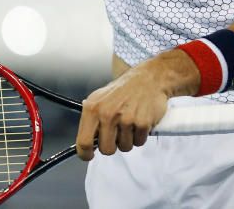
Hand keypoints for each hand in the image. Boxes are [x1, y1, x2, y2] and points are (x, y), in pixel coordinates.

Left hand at [75, 50, 198, 160]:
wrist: (150, 78)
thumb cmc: (124, 89)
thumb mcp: (100, 99)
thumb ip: (91, 119)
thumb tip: (85, 141)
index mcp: (93, 108)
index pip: (84, 141)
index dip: (86, 153)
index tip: (90, 155)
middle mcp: (107, 113)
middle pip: (106, 150)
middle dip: (113, 145)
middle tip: (117, 133)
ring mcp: (125, 119)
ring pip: (124, 147)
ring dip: (129, 139)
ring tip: (130, 122)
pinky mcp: (142, 123)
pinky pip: (139, 142)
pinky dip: (141, 135)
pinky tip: (140, 120)